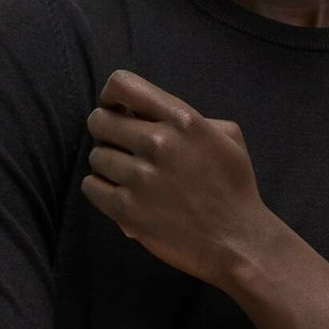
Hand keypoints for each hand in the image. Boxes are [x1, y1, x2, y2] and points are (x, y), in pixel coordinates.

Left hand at [80, 70, 281, 289]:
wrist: (238, 243)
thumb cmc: (235, 190)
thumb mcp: (228, 137)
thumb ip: (189, 117)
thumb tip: (145, 112)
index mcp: (182, 120)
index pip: (122, 85)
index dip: (111, 96)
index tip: (118, 110)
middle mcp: (158, 144)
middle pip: (99, 121)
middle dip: (107, 134)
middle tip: (124, 151)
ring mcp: (140, 178)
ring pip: (95, 157)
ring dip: (108, 167)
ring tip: (131, 180)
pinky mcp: (126, 210)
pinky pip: (90, 187)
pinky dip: (101, 191)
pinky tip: (122, 197)